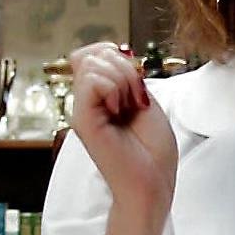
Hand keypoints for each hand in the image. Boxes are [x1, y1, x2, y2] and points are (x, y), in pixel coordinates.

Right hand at [68, 43, 177, 216]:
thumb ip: (126, 76)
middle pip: (94, 53)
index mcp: (100, 96)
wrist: (152, 184)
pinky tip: (121, 112)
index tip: (137, 85)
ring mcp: (82, 110)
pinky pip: (94, 80)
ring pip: (94, 63)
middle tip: (136, 100)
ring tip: (129, 109)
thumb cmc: (152, 151)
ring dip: (123, 80)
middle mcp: (87, 101)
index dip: (118, 56)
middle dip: (125, 67)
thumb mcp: (144, 100)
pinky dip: (115, 90)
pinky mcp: (82, 119)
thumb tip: (114, 50)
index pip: (95, 52)